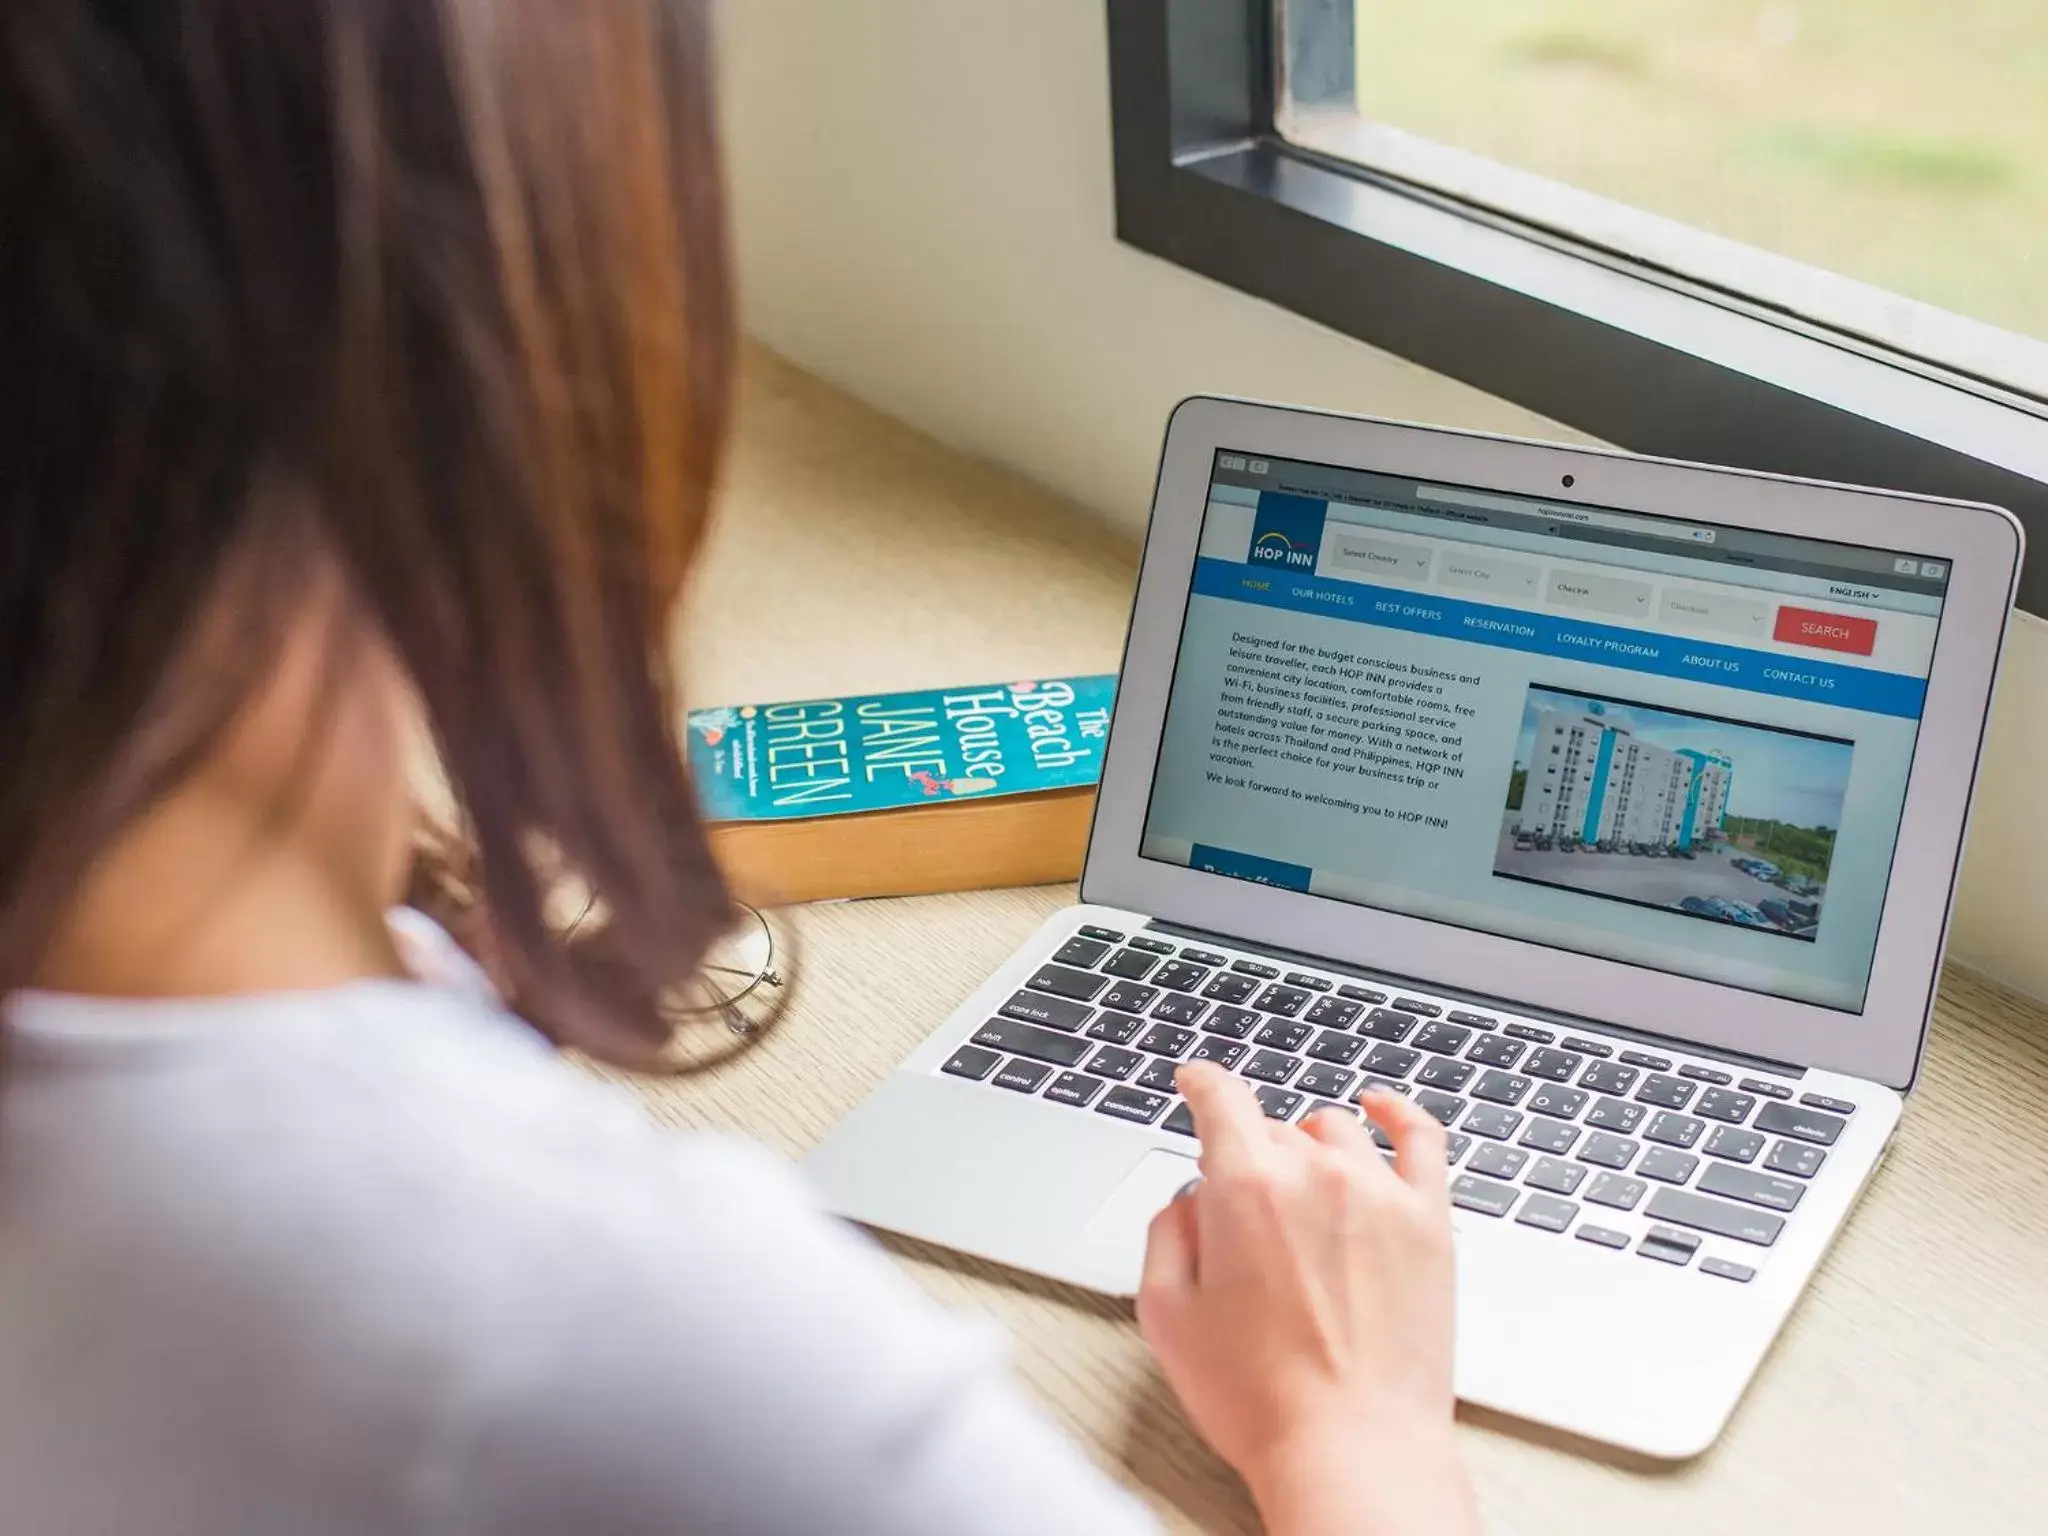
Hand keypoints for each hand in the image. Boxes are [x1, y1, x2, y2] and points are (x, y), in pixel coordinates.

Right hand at [1136, 1065, 1478, 1535]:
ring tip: (1302, 1190)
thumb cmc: (1261, 1398)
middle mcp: (1316, 1173)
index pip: (1220, 1098)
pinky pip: (1421, 1136)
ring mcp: (1381, 1193)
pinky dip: (1398, 1112)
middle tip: (1243, 1214)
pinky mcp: (1430, 1222)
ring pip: (1335, 1132)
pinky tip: (1383, 1109)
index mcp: (1245, 1186)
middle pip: (1273, 1128)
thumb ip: (1167, 1236)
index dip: (1200, 1082)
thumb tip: (1189, 1204)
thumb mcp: (1167, 1316)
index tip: (1195, 1081)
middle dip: (1249, 1156)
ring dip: (1310, 1148)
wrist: (1352, 1451)